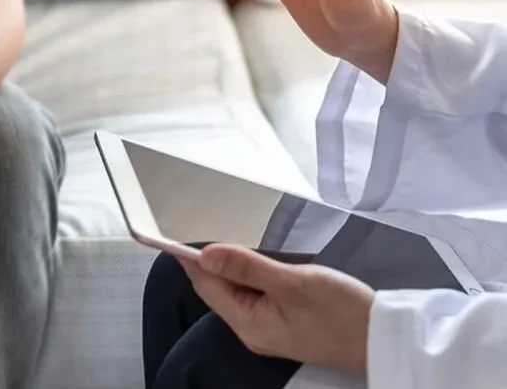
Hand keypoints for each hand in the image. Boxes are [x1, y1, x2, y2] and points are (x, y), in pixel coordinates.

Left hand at [179, 244, 374, 376]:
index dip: (191, 258)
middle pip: (219, 288)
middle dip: (210, 259)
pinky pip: (256, 294)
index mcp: (248, 323)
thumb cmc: (342, 313)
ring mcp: (269, 327)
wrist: (384, 338)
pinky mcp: (285, 321)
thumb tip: (206, 254)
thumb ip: (247, 267)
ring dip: (232, 265)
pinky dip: (251, 274)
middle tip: (202, 222)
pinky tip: (256, 257)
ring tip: (226, 233)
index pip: (206, 285)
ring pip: (238, 290)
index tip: (176, 230)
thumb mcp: (292, 283)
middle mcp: (252, 329)